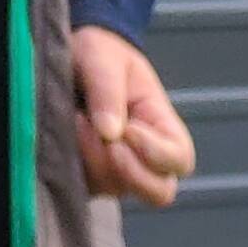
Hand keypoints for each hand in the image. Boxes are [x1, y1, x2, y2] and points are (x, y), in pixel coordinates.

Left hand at [71, 27, 196, 205]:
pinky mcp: (92, 178)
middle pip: (158, 192)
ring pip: (118, 189)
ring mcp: (120, 173)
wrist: (71, 58)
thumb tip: (109, 133)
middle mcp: (148, 159)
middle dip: (128, 170)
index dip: (155, 152)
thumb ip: (107, 91)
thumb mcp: (102, 57)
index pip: (179, 159)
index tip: (128, 128)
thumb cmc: (99, 55)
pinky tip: (68, 130)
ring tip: (78, 118)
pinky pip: (88, 186)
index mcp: (164, 128)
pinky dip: (76, 162)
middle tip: (104, 138)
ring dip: (94, 159)